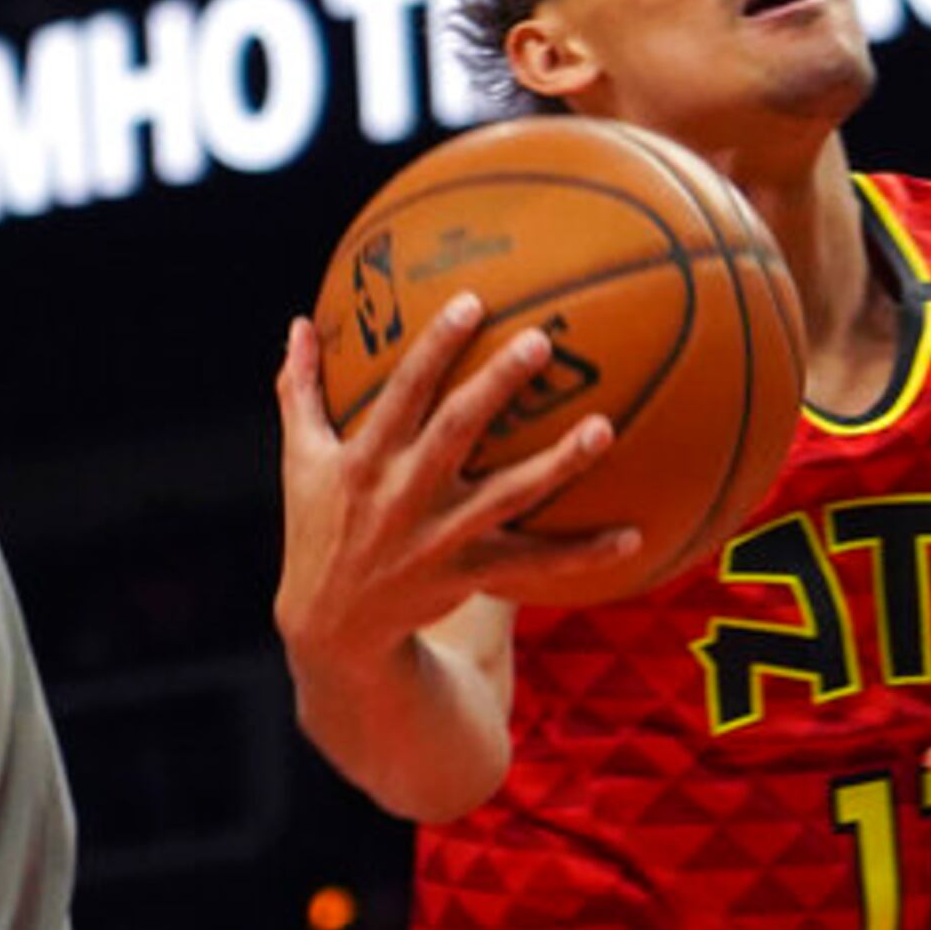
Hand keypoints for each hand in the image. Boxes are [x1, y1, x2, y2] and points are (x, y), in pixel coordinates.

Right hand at [271, 294, 639, 659]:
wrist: (333, 626)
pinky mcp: (469, 574)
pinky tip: (632, 535)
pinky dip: (582, 553)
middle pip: (457, 430)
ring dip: (558, 464)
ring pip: (509, 496)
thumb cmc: (319, 527)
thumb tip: (297, 323)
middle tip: (542, 340)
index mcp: (366, 459)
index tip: (472, 302)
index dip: (435, 347)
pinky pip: (535, 563)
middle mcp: (405, 494)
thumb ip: (300, 390)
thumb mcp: (301, 460)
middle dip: (497, 384)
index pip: (403, 391)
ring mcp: (441, 536)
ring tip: (605, 428)